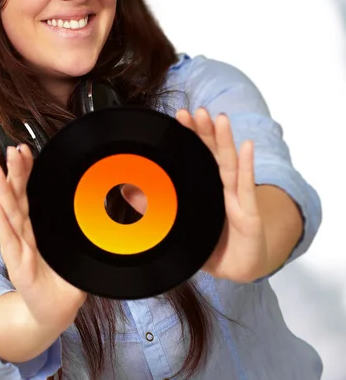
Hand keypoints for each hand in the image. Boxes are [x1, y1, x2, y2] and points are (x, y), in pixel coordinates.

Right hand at [0, 144, 86, 329]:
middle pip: (18, 198)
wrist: (53, 313)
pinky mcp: (18, 267)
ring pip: (11, 214)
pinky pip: (9, 240)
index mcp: (37, 229)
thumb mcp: (76, 252)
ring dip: (2, 190)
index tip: (24, 150)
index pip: (29, 194)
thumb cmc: (62, 281)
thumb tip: (106, 209)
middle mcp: (25, 235)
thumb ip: (83, 233)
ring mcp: (20, 249)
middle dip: (14, 173)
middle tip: (12, 150)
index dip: (26, 172)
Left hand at [121, 107, 269, 282]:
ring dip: (225, 140)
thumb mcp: (182, 226)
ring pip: (229, 164)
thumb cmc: (213, 244)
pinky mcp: (249, 214)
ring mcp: (237, 198)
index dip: (190, 135)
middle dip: (205, 131)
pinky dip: (248, 165)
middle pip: (213, 153)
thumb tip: (129, 197)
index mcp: (207, 187)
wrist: (241, 269)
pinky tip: (247, 146)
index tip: (180, 116)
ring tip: (220, 118)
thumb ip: (160, 212)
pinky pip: (247, 187)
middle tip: (195, 110)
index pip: (198, 155)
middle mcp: (223, 187)